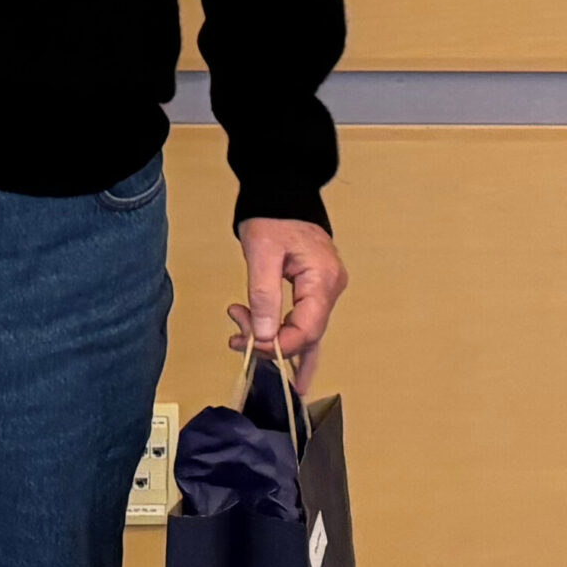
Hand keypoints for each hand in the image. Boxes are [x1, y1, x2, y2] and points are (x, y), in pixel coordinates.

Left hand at [228, 217, 347, 393]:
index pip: (307, 329)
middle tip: (235, 337)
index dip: (279, 345)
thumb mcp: (262, 253)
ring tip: (241, 342)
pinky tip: (294, 372)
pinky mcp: (314, 290)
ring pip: (304, 331)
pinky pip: (306, 322)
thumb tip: (262, 335)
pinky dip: (293, 342)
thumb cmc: (272, 217)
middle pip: (305, 334)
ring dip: (273, 339)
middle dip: (269, 341)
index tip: (248, 344)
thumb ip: (263, 295)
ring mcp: (325, 290)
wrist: (281, 194)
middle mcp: (330, 289)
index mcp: (322, 280)